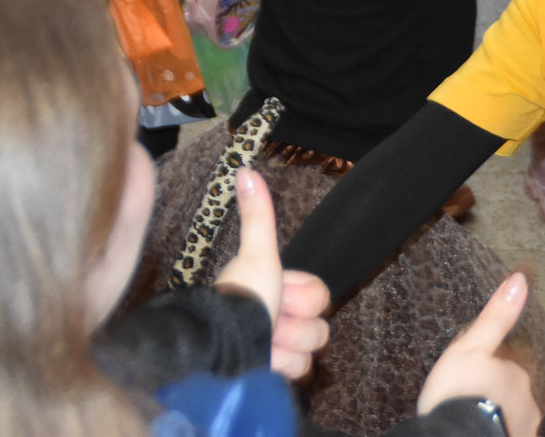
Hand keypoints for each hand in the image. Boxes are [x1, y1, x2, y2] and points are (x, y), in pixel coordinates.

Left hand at [213, 169, 332, 379]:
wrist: (223, 347)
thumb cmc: (241, 300)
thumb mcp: (257, 255)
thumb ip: (258, 216)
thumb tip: (244, 169)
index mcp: (278, 291)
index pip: (321, 296)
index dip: (303, 297)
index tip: (278, 295)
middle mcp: (279, 320)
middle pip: (319, 326)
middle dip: (294, 326)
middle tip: (270, 323)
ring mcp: (279, 350)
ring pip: (310, 351)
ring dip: (286, 349)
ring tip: (262, 345)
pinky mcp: (275, 375)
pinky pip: (300, 374)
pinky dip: (281, 369)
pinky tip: (263, 363)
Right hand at [415, 273, 542, 436]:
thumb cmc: (457, 396)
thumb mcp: (469, 348)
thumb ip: (496, 318)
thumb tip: (519, 280)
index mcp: (517, 372)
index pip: (505, 365)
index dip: (484, 370)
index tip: (465, 378)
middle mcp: (529, 399)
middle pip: (509, 391)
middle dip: (492, 393)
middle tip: (465, 401)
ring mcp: (526, 425)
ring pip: (511, 413)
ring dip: (496, 414)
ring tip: (469, 419)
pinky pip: (511, 431)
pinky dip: (500, 428)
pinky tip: (479, 430)